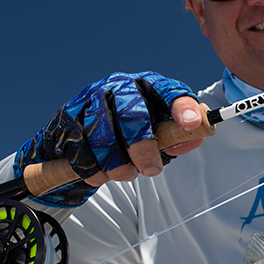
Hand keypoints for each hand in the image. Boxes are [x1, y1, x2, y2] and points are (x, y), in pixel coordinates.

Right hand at [14, 72, 201, 206]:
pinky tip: (100, 176)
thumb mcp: (156, 134)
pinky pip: (79, 146)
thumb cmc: (126, 133)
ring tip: (125, 176)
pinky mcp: (68, 116)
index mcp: (146, 86)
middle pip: (131, 111)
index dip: (181, 106)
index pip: (168, 90)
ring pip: (102, 132)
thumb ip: (176, 137)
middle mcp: (118, 86)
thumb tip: (196, 137)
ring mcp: (90, 99)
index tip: (191, 124)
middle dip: (142, 146)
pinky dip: (92, 168)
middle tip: (151, 170)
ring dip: (116, 163)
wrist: (80, 137)